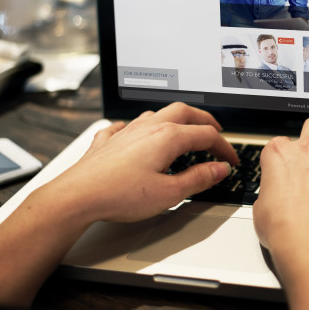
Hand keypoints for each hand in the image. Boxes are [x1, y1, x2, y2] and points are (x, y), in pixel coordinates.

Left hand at [46, 102, 238, 223]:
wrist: (77, 196)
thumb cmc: (119, 195)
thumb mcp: (169, 193)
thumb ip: (198, 179)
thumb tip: (218, 169)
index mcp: (167, 137)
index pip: (206, 136)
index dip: (224, 147)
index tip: (231, 160)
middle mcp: (147, 128)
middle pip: (184, 112)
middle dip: (204, 121)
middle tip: (216, 132)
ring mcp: (126, 132)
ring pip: (156, 114)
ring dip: (175, 120)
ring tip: (183, 130)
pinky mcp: (107, 141)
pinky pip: (125, 126)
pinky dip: (138, 128)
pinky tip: (135, 133)